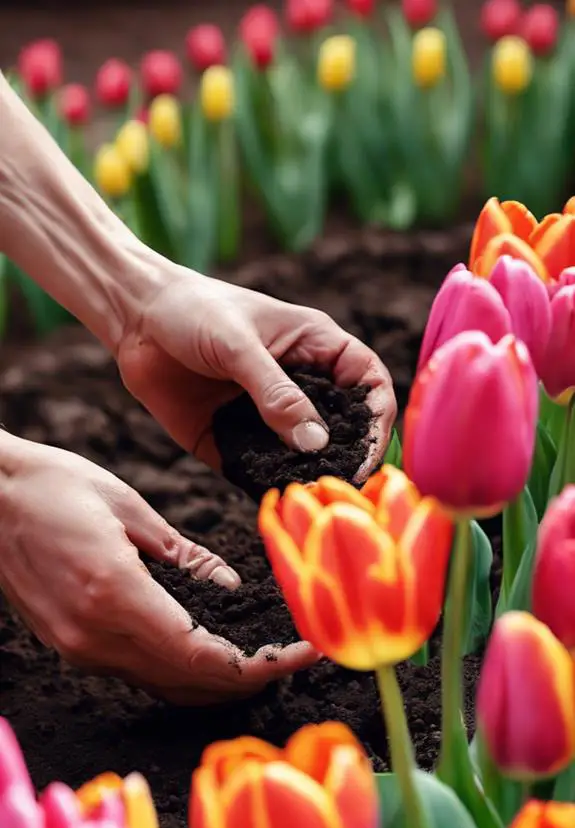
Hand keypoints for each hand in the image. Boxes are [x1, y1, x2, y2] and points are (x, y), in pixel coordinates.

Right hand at [0, 437, 314, 702]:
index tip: (300, 655)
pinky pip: (139, 672)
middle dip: (249, 679)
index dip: (259, 666)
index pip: (202, 658)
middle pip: (189, 683)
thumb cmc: (51, 486)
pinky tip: (209, 653)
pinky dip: (182, 672)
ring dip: (217, 682)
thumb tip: (228, 582)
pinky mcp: (71, 645)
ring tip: (263, 659)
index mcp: (116, 596)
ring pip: (165, 686)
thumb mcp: (129, 508)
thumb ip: (183, 554)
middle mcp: (97, 638)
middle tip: (293, 658)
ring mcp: (80, 648)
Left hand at [116, 268, 396, 480]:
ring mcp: (268, 417)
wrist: (133, 320)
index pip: (369, 385)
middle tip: (339, 483)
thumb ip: (276, 394)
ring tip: (306, 495)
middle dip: (347, 456)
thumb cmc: (192, 311)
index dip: (378, 418)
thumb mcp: (238, 346)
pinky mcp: (234, 442)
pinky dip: (266, 484)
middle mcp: (299, 387)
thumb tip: (316, 443)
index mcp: (316, 349)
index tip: (369, 450)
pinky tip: (269, 493)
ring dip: (306, 476)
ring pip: (303, 456)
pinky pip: (259, 471)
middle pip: (344, 429)